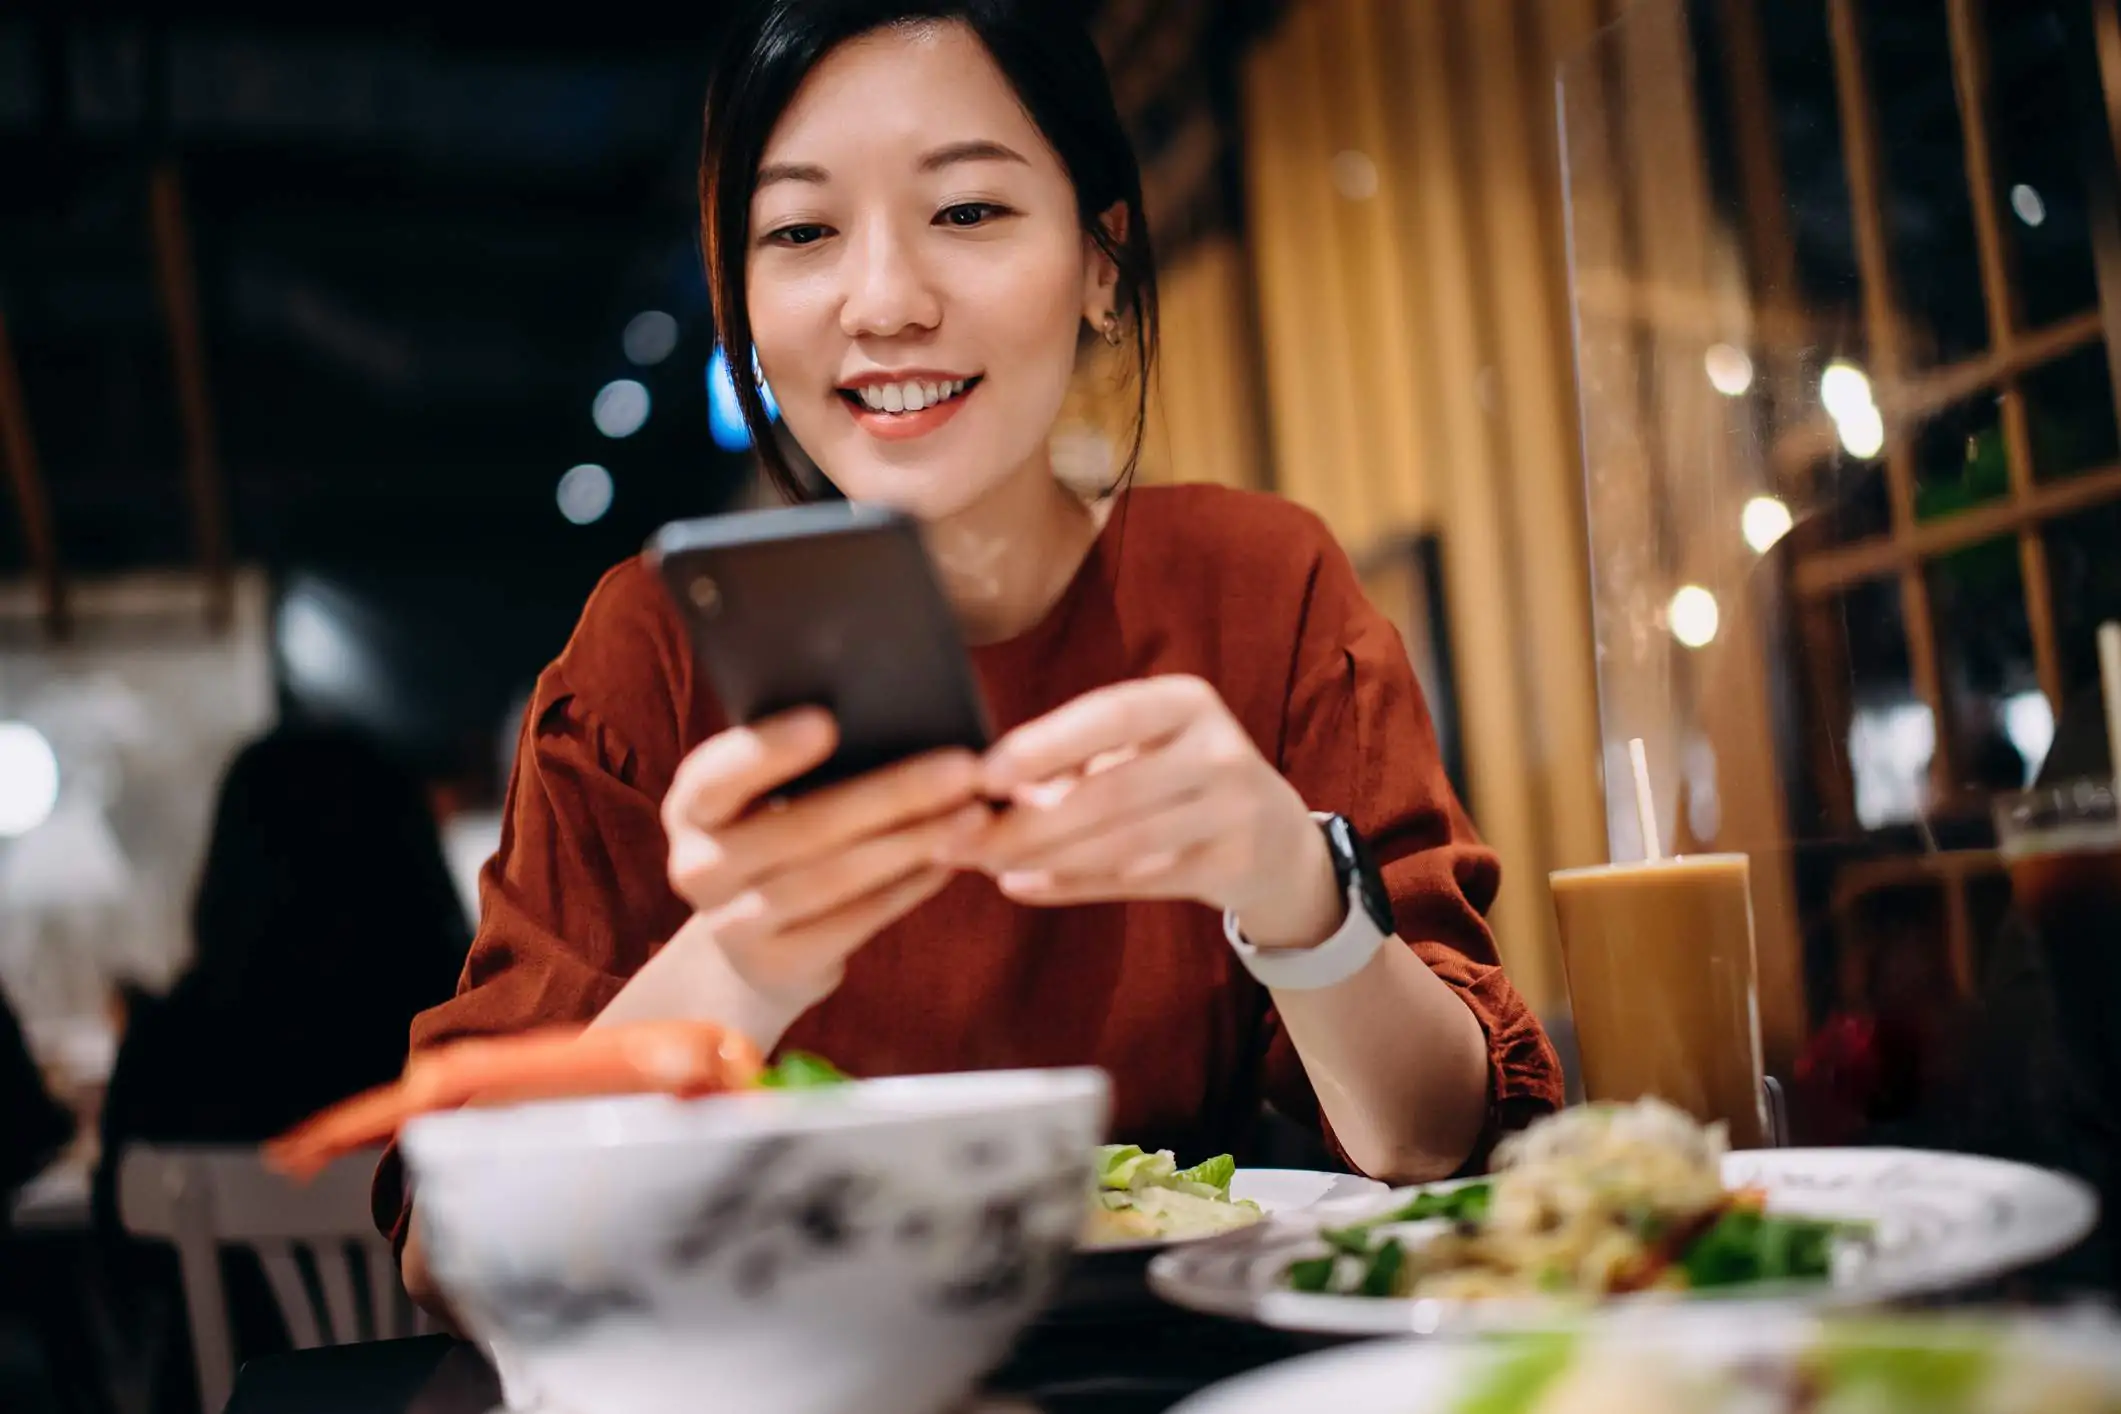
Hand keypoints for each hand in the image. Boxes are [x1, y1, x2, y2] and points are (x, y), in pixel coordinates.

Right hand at [662, 709, 989, 1006]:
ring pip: (835, 878)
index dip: (767, 751)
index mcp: (693, 806)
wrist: (756, 943)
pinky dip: (907, 888)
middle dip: (891, 794)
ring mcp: (733, 924)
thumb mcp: (769, 798)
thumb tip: (900, 719)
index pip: (716, 776)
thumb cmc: (780, 836)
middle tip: (962, 769)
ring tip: (972, 816)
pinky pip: (854, 921)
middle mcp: (699, 866)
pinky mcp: (777, 966)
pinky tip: (950, 860)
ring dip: (912, 844)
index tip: (827, 722)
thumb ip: (807, 764)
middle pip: (802, 828)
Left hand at [958, 676, 1344, 947]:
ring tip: (984, 862)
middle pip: (1110, 791)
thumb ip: (1076, 761)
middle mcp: (1218, 750)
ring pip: (1121, 843)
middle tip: (962, 837)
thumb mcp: (1145, 748)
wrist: (1277, 839)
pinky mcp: (1232, 866)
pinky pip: (1137, 883)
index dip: (1045, 744)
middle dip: (1028, 820)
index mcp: (1187, 703)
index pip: (1111, 715)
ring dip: (1044, 857)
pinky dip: (1072, 886)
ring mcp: (1233, 811)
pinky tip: (1023, 885)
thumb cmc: (1180, 780)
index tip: (985, 772)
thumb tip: (988, 787)